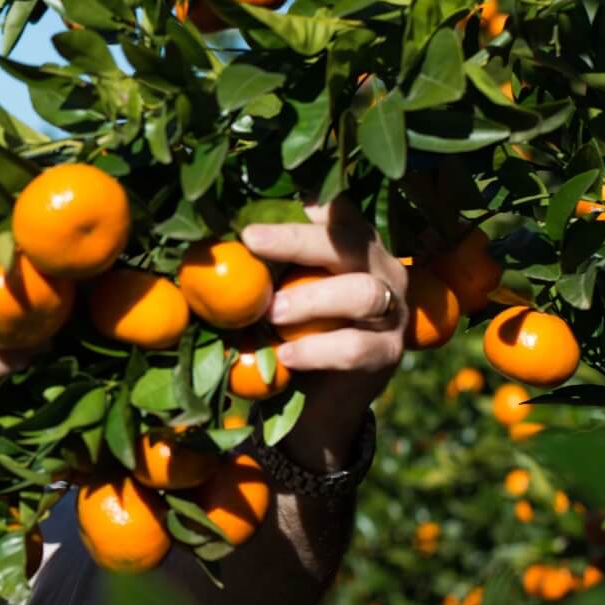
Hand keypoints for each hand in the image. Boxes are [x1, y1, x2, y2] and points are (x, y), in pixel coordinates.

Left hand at [239, 196, 407, 470]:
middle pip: (349, 242)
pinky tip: (286, 356)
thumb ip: (266, 267)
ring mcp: (392, 311)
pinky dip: (316, 350)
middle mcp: (383, 269)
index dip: (306, 205)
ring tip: (273, 313)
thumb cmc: (296, 331)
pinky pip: (355, 347)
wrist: (321, 401)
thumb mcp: (281, 291)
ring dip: (311, 299)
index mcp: (356, 245)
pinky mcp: (387, 353)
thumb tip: (212, 237)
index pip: (339, 211)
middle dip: (297, 240)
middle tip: (252, 240)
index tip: (265, 202)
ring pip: (361, 293)